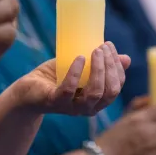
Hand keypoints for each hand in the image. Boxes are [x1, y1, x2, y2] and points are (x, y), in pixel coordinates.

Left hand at [13, 42, 130, 115]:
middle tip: (102, 47)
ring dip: (98, 70)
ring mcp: (72, 107)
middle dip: (110, 68)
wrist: (29, 89)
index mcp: (98, 100)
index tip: (109, 46)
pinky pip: (69, 90)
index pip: (116, 86)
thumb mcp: (82, 68)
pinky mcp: (55, 102)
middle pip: (110, 92)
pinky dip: (75, 72)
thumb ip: (101, 64)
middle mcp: (89, 108)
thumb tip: (126, 58)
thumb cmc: (57, 77)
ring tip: (95, 51)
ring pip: (95, 93)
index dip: (117, 66)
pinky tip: (79, 58)